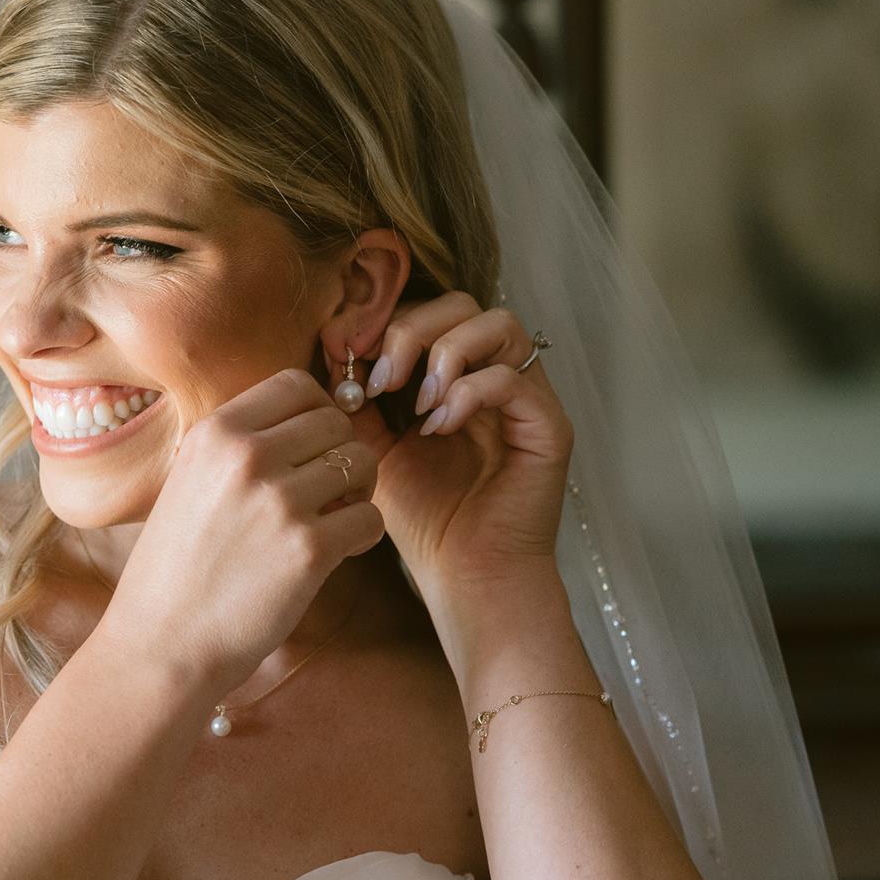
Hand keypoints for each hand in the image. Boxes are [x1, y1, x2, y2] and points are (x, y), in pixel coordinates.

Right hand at [98, 368, 385, 693]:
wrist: (159, 643)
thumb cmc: (174, 568)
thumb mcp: (188, 482)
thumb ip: (237, 448)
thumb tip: (306, 420)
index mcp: (215, 433)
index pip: (297, 384)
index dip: (317, 412)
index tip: (312, 446)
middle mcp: (247, 456)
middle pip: (337, 422)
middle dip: (340, 454)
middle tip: (327, 492)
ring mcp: (280, 501)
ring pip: (362, 465)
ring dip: (356, 494)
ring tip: (330, 522)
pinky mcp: (309, 549)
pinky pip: (371, 519)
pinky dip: (363, 536)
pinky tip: (334, 554)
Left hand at [339, 291, 573, 595]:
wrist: (464, 575)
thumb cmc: (421, 517)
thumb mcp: (370, 447)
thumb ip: (355, 398)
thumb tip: (330, 347)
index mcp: (453, 375)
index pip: (427, 311)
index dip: (385, 320)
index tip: (345, 352)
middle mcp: (494, 376)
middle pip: (462, 303)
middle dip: (411, 330)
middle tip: (382, 379)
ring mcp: (526, 397)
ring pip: (498, 323)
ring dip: (445, 353)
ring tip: (416, 403)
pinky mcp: (549, 425)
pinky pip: (513, 378)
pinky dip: (469, 392)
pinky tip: (439, 428)